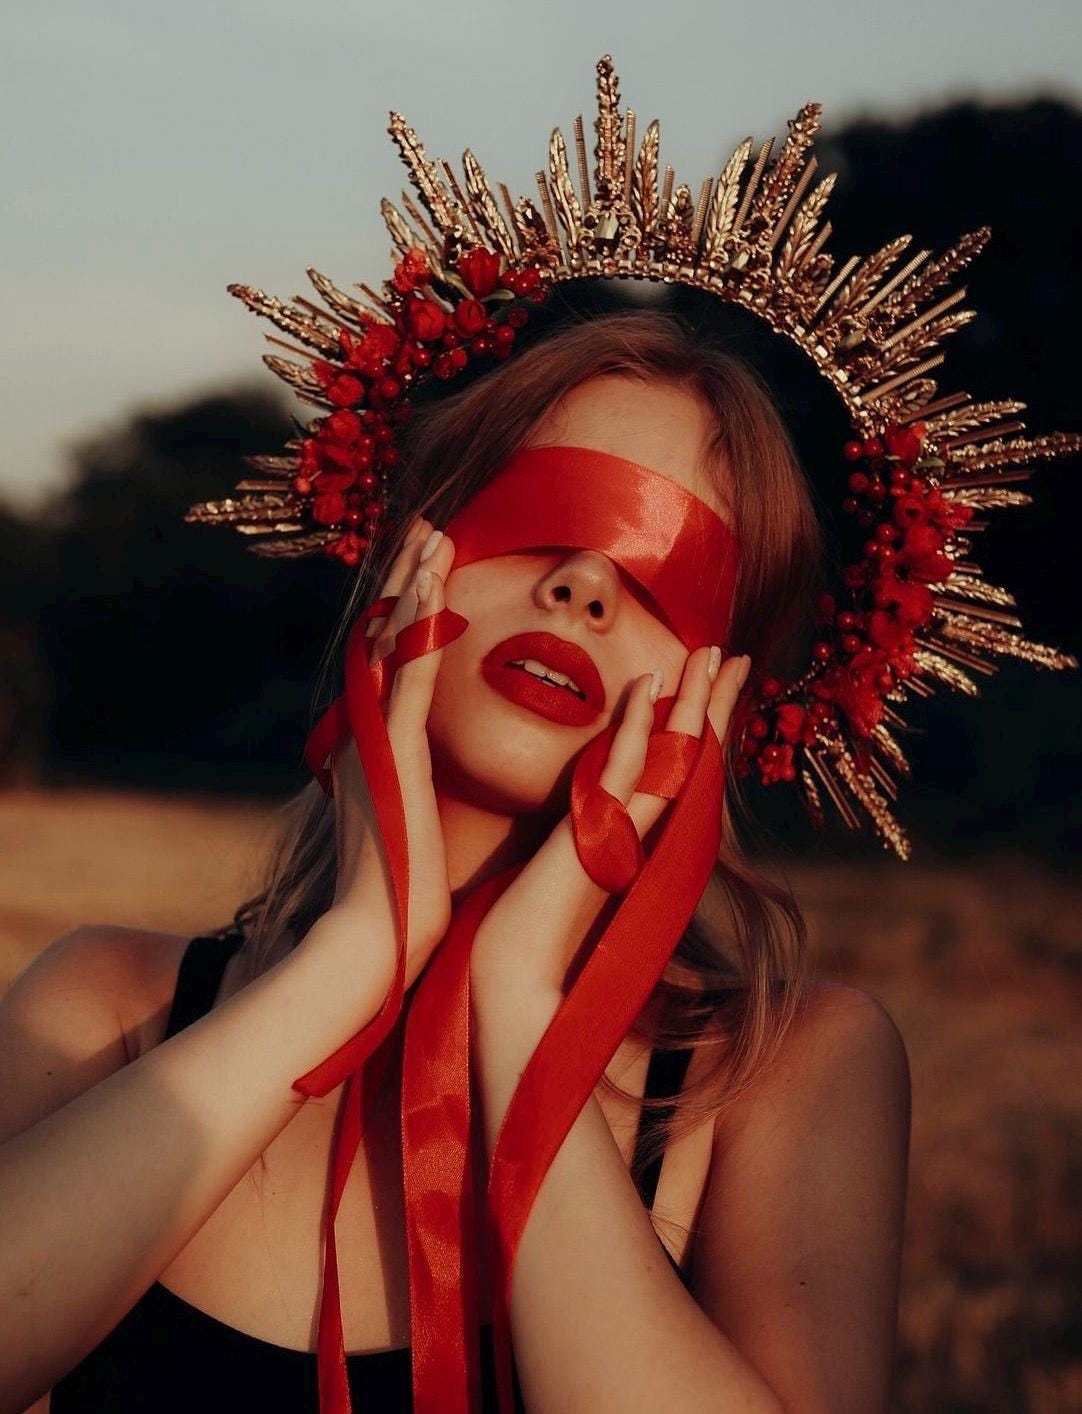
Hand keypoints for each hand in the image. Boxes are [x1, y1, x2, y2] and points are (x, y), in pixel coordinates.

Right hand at [325, 519, 458, 989]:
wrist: (380, 931)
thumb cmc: (402, 885)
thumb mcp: (403, 816)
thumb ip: (403, 781)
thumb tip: (409, 770)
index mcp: (373, 741)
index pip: (391, 657)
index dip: (407, 606)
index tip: (427, 562)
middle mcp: (366, 728)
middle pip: (387, 634)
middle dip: (407, 577)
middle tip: (425, 526)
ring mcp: (376, 737)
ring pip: (395, 644)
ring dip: (414, 586)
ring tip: (433, 535)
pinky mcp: (395, 752)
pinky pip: (410, 677)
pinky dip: (420, 631)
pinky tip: (433, 589)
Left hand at [468, 647, 750, 1009]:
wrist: (521, 980)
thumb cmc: (547, 934)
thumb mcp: (581, 873)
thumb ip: (602, 845)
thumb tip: (608, 822)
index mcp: (646, 838)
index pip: (681, 767)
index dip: (701, 722)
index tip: (715, 679)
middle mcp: (648, 833)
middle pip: (691, 754)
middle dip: (711, 702)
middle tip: (730, 655)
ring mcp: (626, 832)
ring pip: (672, 755)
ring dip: (693, 702)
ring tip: (711, 656)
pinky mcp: (595, 833)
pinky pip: (621, 768)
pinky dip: (638, 724)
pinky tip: (650, 683)